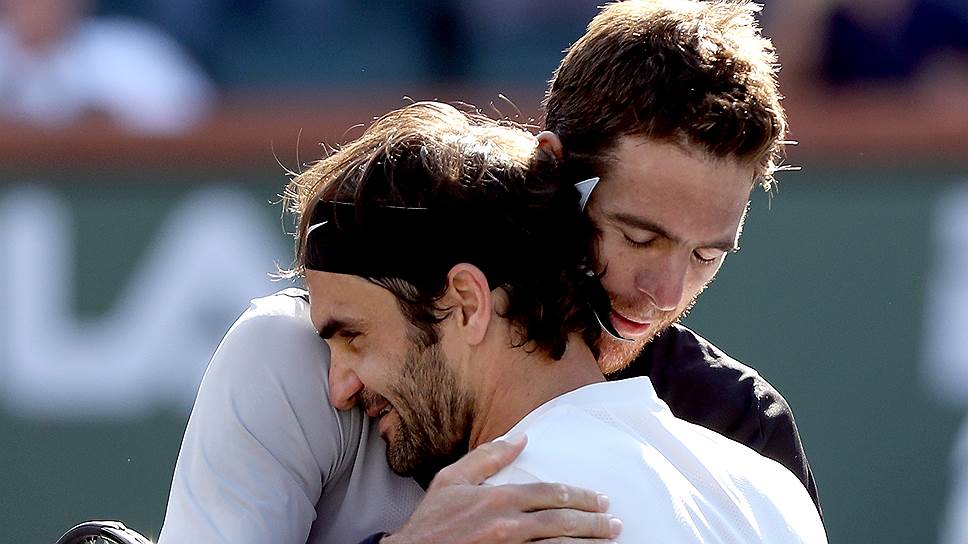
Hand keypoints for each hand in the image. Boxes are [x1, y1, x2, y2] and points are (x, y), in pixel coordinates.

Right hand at [383, 434, 621, 543]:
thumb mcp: (451, 480)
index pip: (551, 494)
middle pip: (563, 522)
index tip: (599, 500)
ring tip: (608, 541)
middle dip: (594, 522)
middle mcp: (508, 525)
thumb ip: (488, 457)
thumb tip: (520, 438)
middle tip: (614, 523)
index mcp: (498, 499)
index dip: (580, 496)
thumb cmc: (431, 521)